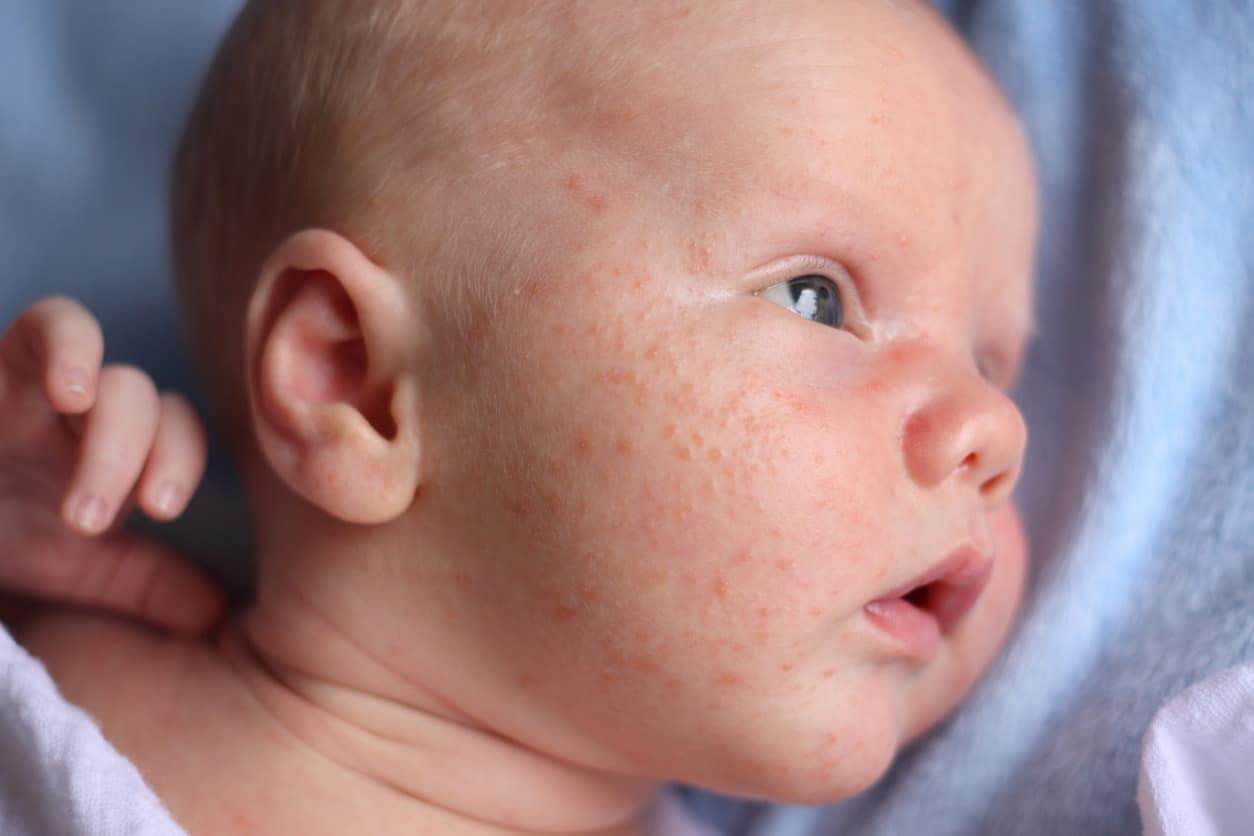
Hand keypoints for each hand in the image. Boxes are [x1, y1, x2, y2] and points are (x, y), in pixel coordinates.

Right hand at [0, 297, 225, 634]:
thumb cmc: (2, 531)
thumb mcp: (73, 566)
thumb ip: (144, 583)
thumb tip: (216, 613)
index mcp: (117, 452)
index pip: (178, 430)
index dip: (181, 459)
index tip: (160, 509)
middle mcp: (88, 413)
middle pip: (145, 401)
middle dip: (126, 458)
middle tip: (84, 520)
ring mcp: (43, 383)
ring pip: (112, 375)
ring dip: (108, 431)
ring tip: (79, 482)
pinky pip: (48, 324)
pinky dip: (69, 346)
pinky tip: (68, 390)